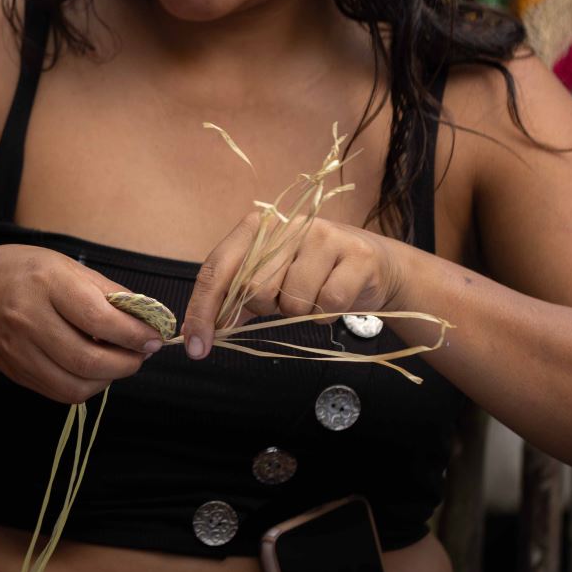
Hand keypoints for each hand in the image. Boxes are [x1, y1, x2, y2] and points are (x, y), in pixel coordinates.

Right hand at [0, 245, 161, 404]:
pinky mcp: (16, 373)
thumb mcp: (62, 265)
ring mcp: (18, 351)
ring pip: (75, 385)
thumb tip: (147, 318)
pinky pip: (60, 392)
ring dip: (108, 379)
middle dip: (127, 363)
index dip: (134, 334)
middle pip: (88, 359)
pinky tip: (93, 370)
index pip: (98, 319)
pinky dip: (86, 386)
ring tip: (118, 362)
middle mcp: (28, 319)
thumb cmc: (20, 272)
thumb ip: (105, 292)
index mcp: (45, 284)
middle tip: (141, 354)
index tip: (154, 338)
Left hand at [182, 214, 405, 360]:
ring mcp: (325, 236)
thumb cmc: (313, 274)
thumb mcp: (270, 282)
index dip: (203, 310)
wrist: (375, 266)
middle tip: (286, 298)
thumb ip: (234, 301)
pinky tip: (334, 299)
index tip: (196, 345)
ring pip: (292, 299)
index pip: (217, 268)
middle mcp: (288, 225)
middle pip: (254, 288)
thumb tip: (198, 332)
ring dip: (300, 312)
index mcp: (258, 228)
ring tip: (314, 295)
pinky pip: (327, 304)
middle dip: (268, 307)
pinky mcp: (357, 256)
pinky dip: (326, 314)